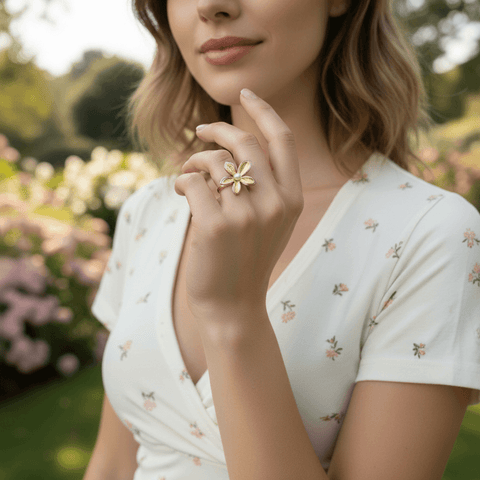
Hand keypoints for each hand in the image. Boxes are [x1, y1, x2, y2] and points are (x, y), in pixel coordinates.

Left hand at [174, 89, 303, 327]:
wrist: (234, 306)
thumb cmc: (247, 259)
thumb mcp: (269, 221)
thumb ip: (263, 184)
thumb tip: (229, 143)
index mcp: (291, 199)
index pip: (282, 139)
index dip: (263, 110)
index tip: (245, 93)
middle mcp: (275, 203)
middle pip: (243, 142)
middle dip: (217, 129)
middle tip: (200, 130)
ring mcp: (246, 215)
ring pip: (214, 161)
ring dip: (194, 162)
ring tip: (188, 177)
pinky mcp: (214, 226)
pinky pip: (192, 182)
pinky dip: (182, 181)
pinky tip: (182, 193)